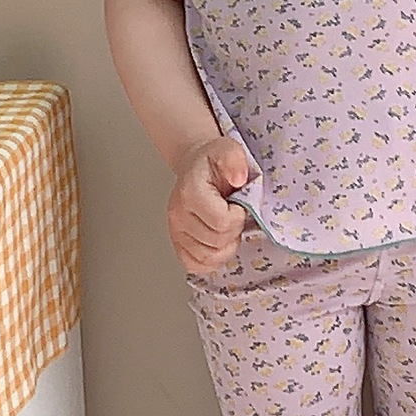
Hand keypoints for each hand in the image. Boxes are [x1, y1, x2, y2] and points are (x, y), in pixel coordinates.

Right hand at [168, 135, 252, 276]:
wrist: (196, 167)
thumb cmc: (213, 161)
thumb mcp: (228, 149)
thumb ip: (234, 159)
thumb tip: (239, 178)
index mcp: (190, 192)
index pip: (221, 222)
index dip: (238, 216)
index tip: (239, 204)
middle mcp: (178, 215)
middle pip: (216, 242)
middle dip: (234, 230)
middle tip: (234, 213)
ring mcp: (176, 233)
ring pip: (208, 258)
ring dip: (226, 246)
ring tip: (227, 226)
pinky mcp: (178, 245)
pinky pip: (197, 265)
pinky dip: (213, 259)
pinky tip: (219, 242)